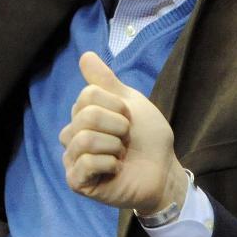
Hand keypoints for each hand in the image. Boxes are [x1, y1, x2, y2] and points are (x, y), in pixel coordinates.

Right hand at [59, 52, 186, 214]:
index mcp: (82, 115)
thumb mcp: (129, 102)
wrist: (164, 169)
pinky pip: (86, 163)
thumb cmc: (147, 137)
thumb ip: (105, 81)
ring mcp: (73, 159)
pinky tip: (116, 169)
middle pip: (86, 116)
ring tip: (121, 154)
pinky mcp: (77, 182)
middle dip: (118, 126)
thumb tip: (85, 55)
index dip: (117, 106)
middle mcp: (72, 136)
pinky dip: (109, 163)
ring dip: (114, 146)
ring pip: (85, 139)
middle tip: (126, 139)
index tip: (129, 119)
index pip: (87, 95)